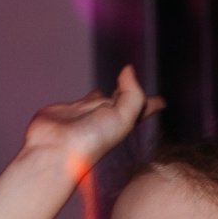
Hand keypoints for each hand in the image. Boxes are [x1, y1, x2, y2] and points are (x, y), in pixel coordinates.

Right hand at [20, 66, 163, 179]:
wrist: (55, 149)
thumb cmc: (91, 140)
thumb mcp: (123, 117)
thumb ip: (131, 93)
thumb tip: (129, 69)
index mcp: (124, 121)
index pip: (141, 108)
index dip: (151, 104)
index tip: (162, 102)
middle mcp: (107, 117)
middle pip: (123, 99)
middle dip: (131, 93)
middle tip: (140, 89)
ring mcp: (88, 113)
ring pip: (104, 98)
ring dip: (112, 93)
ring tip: (119, 88)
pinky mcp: (69, 110)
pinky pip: (83, 99)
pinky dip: (89, 97)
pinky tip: (91, 98)